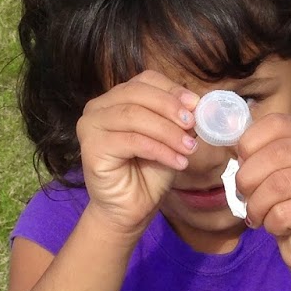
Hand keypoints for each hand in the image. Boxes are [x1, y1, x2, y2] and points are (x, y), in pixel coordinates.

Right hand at [77, 71, 199, 236]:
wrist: (130, 210)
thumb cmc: (148, 173)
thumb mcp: (170, 139)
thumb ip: (180, 119)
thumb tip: (200, 103)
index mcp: (117, 98)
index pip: (145, 80)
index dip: (172, 90)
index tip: (197, 105)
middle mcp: (98, 107)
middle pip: (138, 94)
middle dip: (171, 108)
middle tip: (193, 124)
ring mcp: (91, 126)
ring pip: (135, 116)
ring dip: (168, 132)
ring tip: (190, 148)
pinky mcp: (91, 147)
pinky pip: (132, 141)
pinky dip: (160, 150)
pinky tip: (178, 162)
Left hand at [234, 113, 290, 276]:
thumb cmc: (286, 206)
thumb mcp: (269, 172)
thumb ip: (256, 152)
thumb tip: (228, 138)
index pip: (276, 123)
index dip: (249, 142)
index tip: (242, 163)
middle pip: (276, 153)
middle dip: (248, 177)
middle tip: (243, 195)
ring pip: (278, 185)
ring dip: (257, 205)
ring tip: (258, 214)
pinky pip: (284, 213)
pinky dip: (270, 223)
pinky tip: (278, 227)